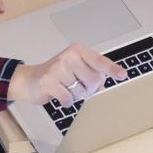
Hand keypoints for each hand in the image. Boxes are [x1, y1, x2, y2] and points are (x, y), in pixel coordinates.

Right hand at [7, 43, 126, 106]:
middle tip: (76, 87)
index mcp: (78, 51)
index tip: (123, 75)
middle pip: (94, 81)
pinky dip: (66, 102)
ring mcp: (58, 67)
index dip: (112, 69)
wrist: (30, 80)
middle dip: (88, 90)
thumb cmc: (56, 75)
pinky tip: (59, 95)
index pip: (99, 61)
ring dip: (75, 96)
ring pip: (81, 92)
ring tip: (65, 88)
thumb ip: (91, 74)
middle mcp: (69, 56)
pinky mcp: (49, 81)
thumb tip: (103, 86)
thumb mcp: (75, 69)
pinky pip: (68, 99)